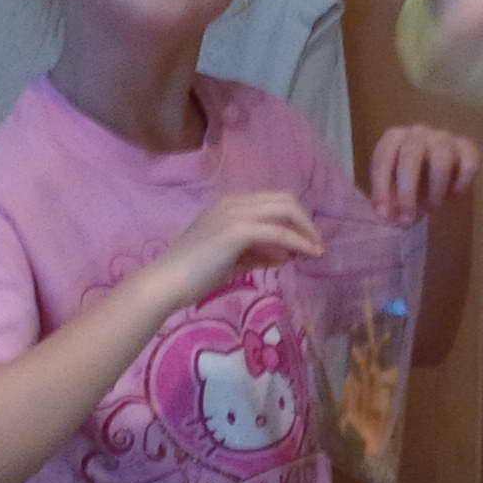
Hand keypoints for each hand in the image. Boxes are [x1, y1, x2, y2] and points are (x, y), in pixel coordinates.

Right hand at [157, 190, 323, 305]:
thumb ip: (258, 254)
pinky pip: (278, 231)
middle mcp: (232, 203)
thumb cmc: (193, 275)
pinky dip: (297, 241)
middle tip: (316, 245)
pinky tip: (306, 254)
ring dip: (306, 229)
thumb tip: (286, 256)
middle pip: (283, 199)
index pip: (272, 202)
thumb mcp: (231, 261)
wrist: (166, 282)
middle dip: (305, 221)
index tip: (306, 241)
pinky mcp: (237, 230)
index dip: (294, 219)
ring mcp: (235, 214)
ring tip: (316, 251)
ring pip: (285, 209)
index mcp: (228, 205)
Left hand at [369, 124, 479, 223]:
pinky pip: (468, 166)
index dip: (381, 189)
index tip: (383, 216)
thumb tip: (388, 218)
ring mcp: (444, 138)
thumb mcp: (391, 194)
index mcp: (394, 138)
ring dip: (435, 192)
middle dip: (407, 193)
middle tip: (407, 220)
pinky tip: (453, 194)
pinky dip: (460, 185)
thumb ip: (387, 205)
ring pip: (441, 163)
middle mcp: (417, 132)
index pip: (383, 159)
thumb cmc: (408, 185)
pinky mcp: (467, 147)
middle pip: (411, 157)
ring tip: (432, 207)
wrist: (435, 177)